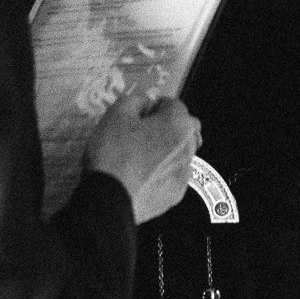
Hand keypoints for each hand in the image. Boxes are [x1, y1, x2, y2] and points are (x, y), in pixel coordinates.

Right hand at [85, 94, 200, 224]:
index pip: (173, 104)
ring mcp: (184, 174)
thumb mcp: (116, 114)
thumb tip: (146, 102)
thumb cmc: (114, 151)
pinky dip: (161, 174)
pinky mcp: (175, 195)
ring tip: (138, 158)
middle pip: (183, 129)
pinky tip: (141, 177)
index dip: (154, 106)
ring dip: (165, 151)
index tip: (138, 115)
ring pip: (179, 154)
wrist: (110, 198)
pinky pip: (172, 177)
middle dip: (166, 127)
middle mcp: (189, 148)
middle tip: (140, 134)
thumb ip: (135, 100)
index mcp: (179, 124)